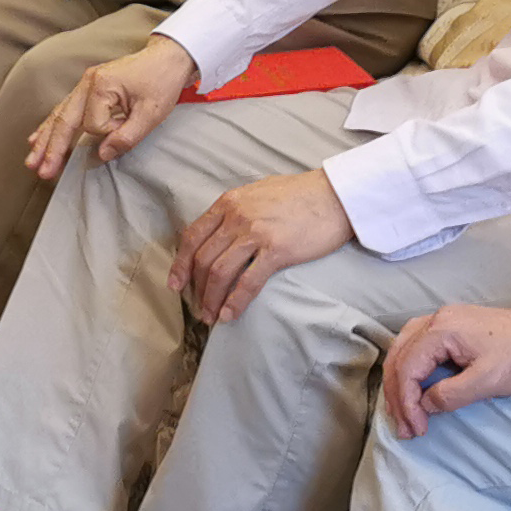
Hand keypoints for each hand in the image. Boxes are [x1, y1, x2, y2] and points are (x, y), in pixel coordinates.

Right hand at [28, 37, 199, 178]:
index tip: (128, 125)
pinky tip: (37, 138)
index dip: (110, 133)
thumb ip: (127, 136)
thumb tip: (102, 154)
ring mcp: (84, 84)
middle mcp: (87, 82)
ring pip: (59, 115)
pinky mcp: (87, 88)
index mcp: (101, 85)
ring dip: (46, 140)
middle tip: (41, 171)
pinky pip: (65, 110)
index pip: (94, 124)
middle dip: (51, 148)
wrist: (168, 57)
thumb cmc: (162, 81)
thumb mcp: (152, 113)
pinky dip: (52, 126)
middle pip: (64, 120)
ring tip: (32, 160)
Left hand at [173, 166, 355, 323]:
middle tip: (198, 308)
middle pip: (203, 259)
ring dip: (212, 299)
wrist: (335, 194)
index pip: (192, 236)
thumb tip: (222, 230)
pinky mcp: (277, 250)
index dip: (181, 264)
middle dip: (196, 289)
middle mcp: (236, 217)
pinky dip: (235, 301)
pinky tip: (230, 314)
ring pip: (220, 272)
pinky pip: (248, 281)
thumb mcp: (257, 193)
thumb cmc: (300, 194)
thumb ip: (236, 210)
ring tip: (212, 317)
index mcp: (228, 203)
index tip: (175, 284)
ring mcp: (255, 233)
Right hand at [382, 302, 510, 437]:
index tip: (416, 428)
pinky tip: (413, 385)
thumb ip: (450, 395)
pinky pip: (417, 345)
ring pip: (403, 348)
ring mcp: (443, 319)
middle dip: (397, 395)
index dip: (406, 402)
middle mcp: (435, 319)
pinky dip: (410, 367)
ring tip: (402, 410)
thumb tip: (424, 406)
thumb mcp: (488, 382)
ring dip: (399, 381)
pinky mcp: (452, 325)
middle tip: (404, 427)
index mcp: (441, 330)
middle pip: (399, 356)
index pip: (408, 367)